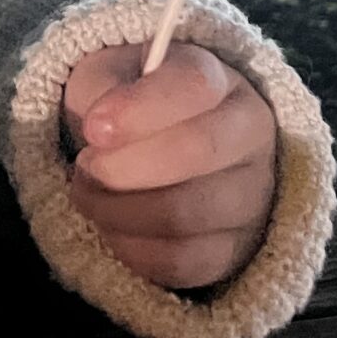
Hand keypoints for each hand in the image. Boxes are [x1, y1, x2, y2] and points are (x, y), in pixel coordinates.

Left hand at [61, 41, 276, 292]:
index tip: (93, 128)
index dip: (140, 108)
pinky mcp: (237, 248)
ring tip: (89, 195)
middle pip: (196, 151)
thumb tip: (99, 127)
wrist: (157, 151)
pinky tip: (109, 227)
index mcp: (221, 81)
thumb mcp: (109, 76)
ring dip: (118, 210)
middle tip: (84, 167)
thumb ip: (101, 87)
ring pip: (184, 214)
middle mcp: (249, 134)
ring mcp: (252, 195)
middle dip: (122, 167)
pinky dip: (131, 248)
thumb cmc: (131, 108)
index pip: (195, 85)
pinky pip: (182, 261)